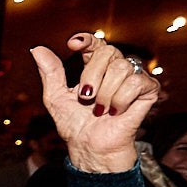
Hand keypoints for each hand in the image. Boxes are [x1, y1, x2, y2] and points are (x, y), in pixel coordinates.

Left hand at [31, 32, 159, 173]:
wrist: (90, 147)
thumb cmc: (75, 125)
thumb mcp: (56, 97)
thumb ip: (50, 72)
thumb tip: (37, 49)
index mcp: (95, 68)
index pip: (96, 44)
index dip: (87, 40)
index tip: (72, 45)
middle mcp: (115, 69)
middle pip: (108, 51)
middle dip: (92, 75)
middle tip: (85, 97)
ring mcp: (133, 78)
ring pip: (122, 67)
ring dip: (105, 93)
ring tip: (100, 110)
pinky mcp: (148, 90)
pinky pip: (136, 82)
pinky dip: (121, 99)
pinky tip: (116, 111)